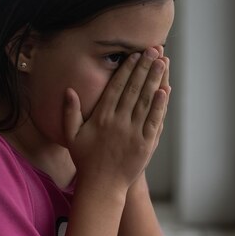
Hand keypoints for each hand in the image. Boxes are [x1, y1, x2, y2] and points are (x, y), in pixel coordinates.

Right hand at [62, 47, 168, 193]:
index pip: (116, 88)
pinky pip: (154, 121)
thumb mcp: (71, 136)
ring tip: (162, 62)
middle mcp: (118, 122)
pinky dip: (160, 105)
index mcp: (101, 118)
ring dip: (155, 80)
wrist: (102, 186)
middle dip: (144, 67)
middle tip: (153, 49)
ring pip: (145, 101)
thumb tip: (69, 90)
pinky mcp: (145, 144)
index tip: (134, 55)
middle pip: (133, 89)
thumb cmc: (86, 160)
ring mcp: (133, 133)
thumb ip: (70, 112)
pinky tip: (165, 89)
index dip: (126, 70)